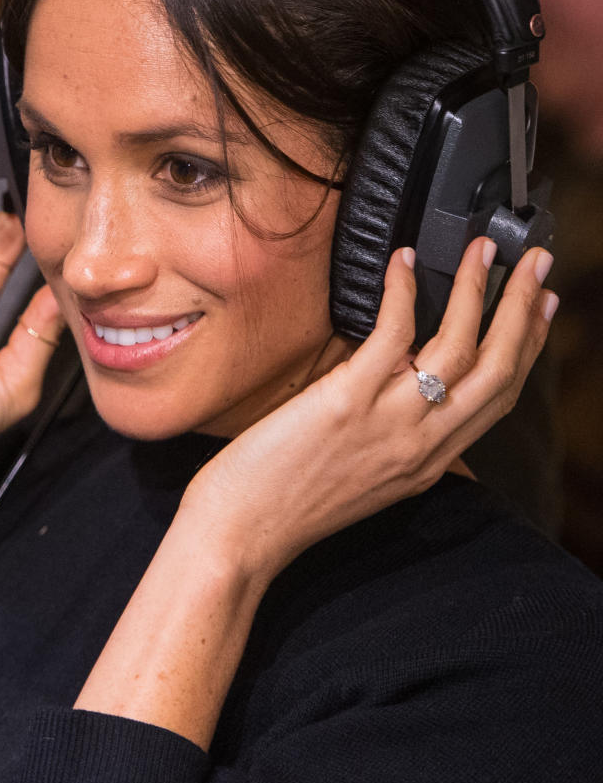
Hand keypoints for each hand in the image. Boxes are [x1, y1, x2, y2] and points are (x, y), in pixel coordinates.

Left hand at [181, 238, 556, 589]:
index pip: (498, 398)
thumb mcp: (364, 476)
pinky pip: (392, 336)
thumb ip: (395, 435)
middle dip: (524, 310)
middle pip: (498, 370)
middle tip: (536, 264)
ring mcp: (389, 423)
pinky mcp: (347, 402)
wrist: (242, 532)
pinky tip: (403, 262)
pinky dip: (403, 292)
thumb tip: (404, 379)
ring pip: (459, 349)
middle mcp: (422, 445)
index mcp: (429, 462)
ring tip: (481, 250)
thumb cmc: (287, 500)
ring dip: (478, 291)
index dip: (528, 347)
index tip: (541, 308)